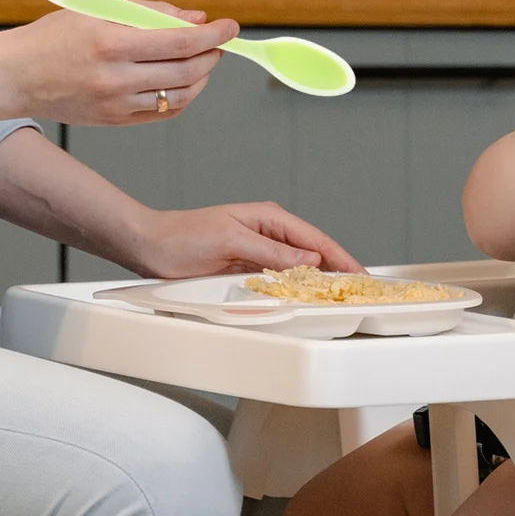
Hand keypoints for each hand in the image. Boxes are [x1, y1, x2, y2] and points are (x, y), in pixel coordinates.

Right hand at [0, 4, 238, 125]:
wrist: (13, 77)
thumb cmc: (52, 37)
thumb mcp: (97, 10)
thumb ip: (148, 12)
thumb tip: (194, 17)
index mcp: (111, 42)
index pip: (179, 40)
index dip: (212, 34)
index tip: (230, 26)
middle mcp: (115, 77)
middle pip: (186, 71)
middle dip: (211, 55)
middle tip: (217, 43)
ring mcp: (115, 104)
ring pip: (179, 96)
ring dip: (201, 78)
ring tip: (201, 61)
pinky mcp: (114, 121)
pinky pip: (162, 113)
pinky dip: (181, 97)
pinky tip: (182, 82)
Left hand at [130, 202, 363, 277]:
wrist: (152, 245)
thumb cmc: (184, 237)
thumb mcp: (230, 241)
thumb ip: (270, 251)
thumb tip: (309, 259)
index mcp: (268, 217)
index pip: (315, 239)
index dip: (341, 258)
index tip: (362, 275)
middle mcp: (268, 231)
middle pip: (313, 252)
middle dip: (338, 270)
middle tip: (361, 291)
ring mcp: (259, 249)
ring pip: (299, 267)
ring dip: (319, 280)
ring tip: (342, 297)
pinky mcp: (248, 266)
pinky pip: (281, 277)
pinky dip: (298, 287)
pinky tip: (306, 298)